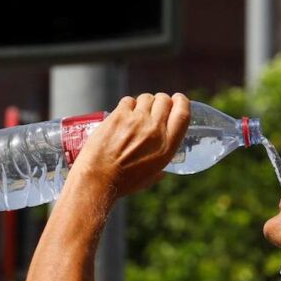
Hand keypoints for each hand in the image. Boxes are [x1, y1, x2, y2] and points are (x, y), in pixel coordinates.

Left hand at [71, 93, 190, 197]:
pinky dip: (126, 106)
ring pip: (146, 98)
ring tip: (135, 114)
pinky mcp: (119, 115)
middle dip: (160, 101)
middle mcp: (154, 130)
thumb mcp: (150, 177)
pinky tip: (122, 115)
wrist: (98, 178)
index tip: (177, 100)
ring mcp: (136, 120)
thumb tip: (161, 172)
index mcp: (167, 146)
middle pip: (164, 100)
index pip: (182, 114)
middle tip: (153, 109)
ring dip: (143, 103)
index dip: (182, 102)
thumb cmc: (123, 182)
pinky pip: (128, 101)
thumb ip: (159, 169)